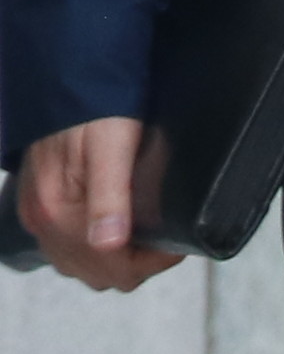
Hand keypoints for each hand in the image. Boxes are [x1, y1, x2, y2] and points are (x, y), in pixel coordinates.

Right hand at [15, 119, 182, 293]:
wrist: (68, 80)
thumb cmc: (96, 109)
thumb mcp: (112, 146)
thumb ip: (110, 196)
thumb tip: (110, 243)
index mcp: (57, 210)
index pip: (111, 267)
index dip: (152, 262)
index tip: (178, 245)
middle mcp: (41, 220)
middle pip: (95, 273)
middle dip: (136, 263)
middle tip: (166, 240)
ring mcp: (36, 215)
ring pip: (78, 265)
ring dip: (114, 260)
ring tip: (147, 233)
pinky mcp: (37, 205)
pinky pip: (65, 247)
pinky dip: (93, 248)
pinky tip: (117, 228)